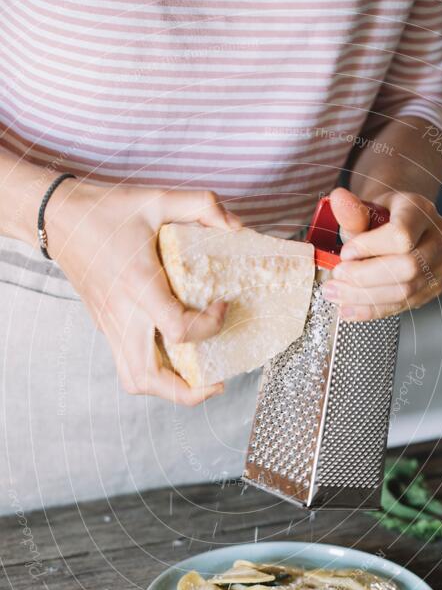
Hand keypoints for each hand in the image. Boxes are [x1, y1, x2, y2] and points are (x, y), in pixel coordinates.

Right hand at [47, 180, 240, 403]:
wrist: (58, 218)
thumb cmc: (106, 210)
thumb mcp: (157, 198)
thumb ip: (203, 204)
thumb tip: (236, 226)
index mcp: (138, 286)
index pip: (178, 330)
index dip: (210, 326)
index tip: (222, 305)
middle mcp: (123, 315)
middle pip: (148, 378)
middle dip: (188, 391)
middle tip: (216, 379)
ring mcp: (111, 326)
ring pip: (134, 381)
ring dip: (168, 389)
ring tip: (196, 378)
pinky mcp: (106, 327)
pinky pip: (128, 366)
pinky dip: (155, 373)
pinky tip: (175, 356)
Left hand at [322, 187, 441, 319]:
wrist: (397, 224)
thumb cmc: (380, 217)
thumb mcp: (365, 208)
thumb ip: (352, 211)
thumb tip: (338, 199)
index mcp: (422, 211)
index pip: (402, 236)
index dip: (370, 249)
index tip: (345, 253)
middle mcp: (439, 238)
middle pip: (408, 268)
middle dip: (365, 278)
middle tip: (336, 277)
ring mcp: (440, 265)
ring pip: (405, 292)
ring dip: (364, 298)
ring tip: (335, 294)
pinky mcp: (432, 288)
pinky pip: (402, 306)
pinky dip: (371, 310)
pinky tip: (348, 308)